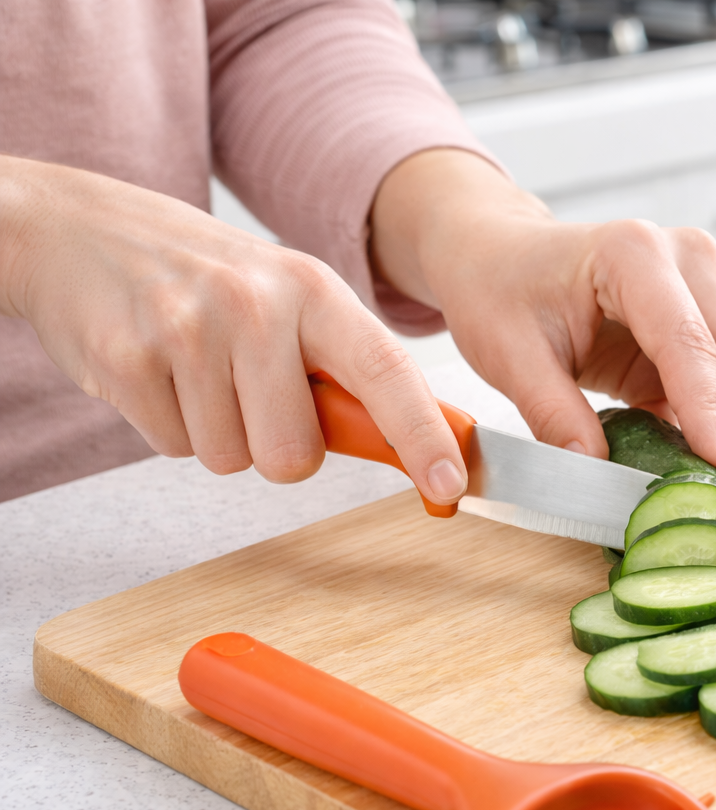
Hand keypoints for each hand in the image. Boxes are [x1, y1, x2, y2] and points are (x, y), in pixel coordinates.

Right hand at [0, 155, 468, 502]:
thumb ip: (347, 369)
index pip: (386, 371)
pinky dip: (169, 425)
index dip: (423, 436)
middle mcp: (255, 304)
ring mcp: (187, 330)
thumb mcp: (289, 299)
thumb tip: (423, 445)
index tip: (449, 485)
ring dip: (217, 434)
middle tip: (248, 392)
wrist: (79, 231)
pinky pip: (174, 448)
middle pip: (295, 455)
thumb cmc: (204, 276)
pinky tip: (158, 373)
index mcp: (313, 288)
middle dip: (275, 445)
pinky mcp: (127, 361)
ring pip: (232, 460)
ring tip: (197, 372)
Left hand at [370, 149, 715, 509]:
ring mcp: (711, 285)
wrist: (506, 255)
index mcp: (633, 253)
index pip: (686, 339)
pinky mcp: (715, 320)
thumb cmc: (502, 292)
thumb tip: (596, 474)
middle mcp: (688, 259)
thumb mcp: (508, 353)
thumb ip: (552, 411)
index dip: (709, 409)